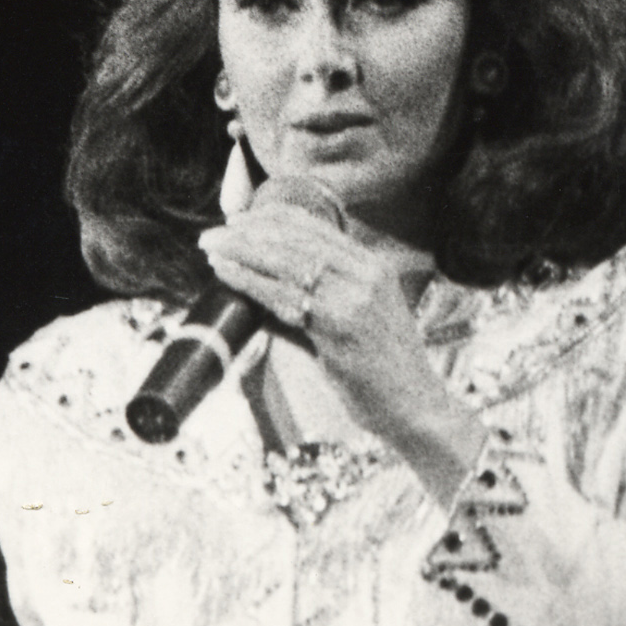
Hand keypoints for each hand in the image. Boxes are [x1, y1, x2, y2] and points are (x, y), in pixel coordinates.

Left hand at [197, 204, 457, 467]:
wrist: (415, 408)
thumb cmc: (381, 374)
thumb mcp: (354, 325)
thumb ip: (313, 307)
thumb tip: (260, 297)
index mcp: (372, 266)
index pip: (315, 227)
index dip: (271, 218)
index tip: (238, 220)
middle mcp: (366, 273)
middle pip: (296, 239)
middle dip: (247, 233)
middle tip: (211, 236)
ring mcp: (356, 297)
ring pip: (287, 262)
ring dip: (242, 252)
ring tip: (210, 250)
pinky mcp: (341, 326)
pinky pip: (285, 297)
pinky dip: (250, 282)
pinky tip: (226, 275)